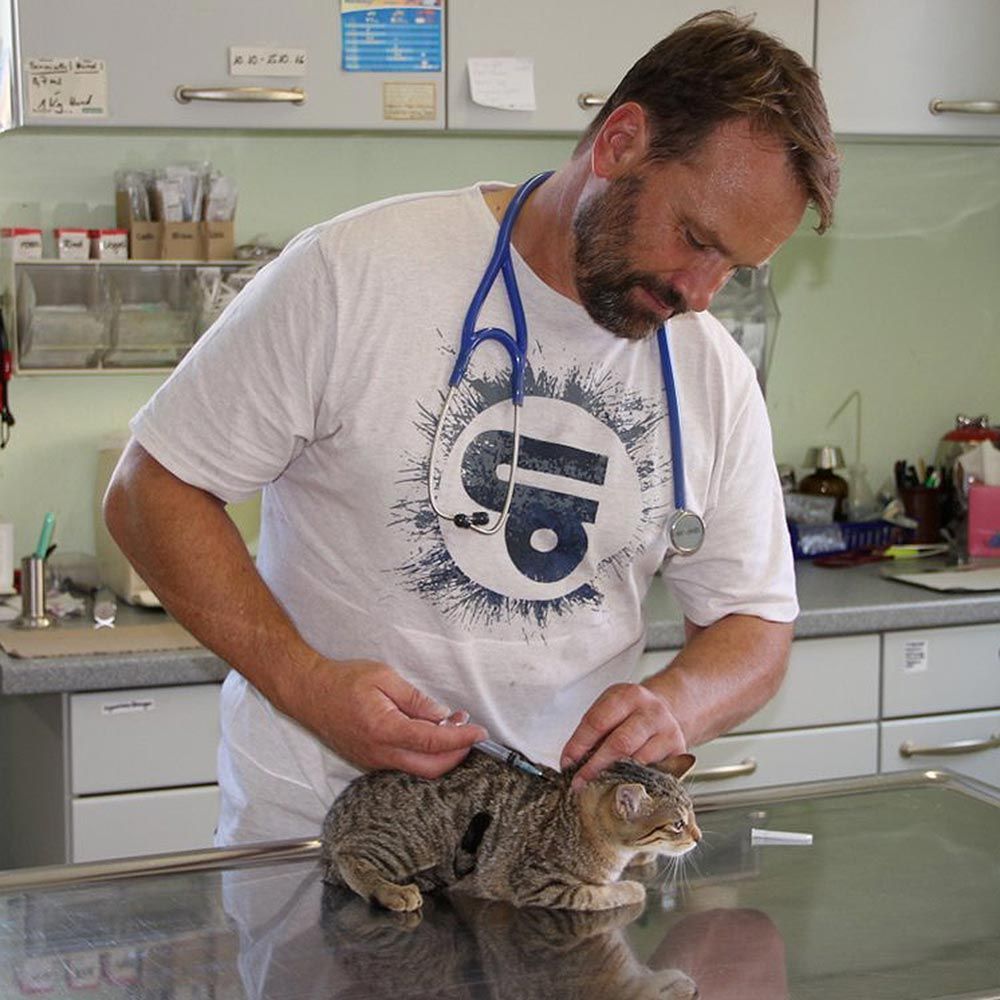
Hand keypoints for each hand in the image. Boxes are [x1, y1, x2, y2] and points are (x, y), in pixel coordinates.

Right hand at [288, 656, 487, 776]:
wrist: (309, 693)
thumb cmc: (343, 681)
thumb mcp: (384, 677)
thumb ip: (415, 699)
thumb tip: (441, 715)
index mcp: (385, 729)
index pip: (433, 743)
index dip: (461, 739)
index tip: (479, 732)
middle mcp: (380, 752)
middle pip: (431, 767)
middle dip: (457, 753)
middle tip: (469, 731)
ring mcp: (374, 761)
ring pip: (418, 769)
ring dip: (441, 754)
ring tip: (451, 726)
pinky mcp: (371, 761)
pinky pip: (405, 765)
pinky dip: (424, 754)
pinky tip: (429, 733)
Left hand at [559, 682, 686, 788]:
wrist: (666, 712)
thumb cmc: (630, 716)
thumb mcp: (610, 711)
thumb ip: (591, 734)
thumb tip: (571, 765)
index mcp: (627, 696)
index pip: (597, 722)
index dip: (579, 745)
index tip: (567, 764)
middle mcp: (651, 712)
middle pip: (620, 743)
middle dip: (596, 767)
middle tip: (579, 784)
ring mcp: (669, 733)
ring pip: (639, 762)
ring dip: (615, 779)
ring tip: (598, 791)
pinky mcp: (680, 754)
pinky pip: (655, 775)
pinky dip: (637, 785)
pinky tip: (623, 791)